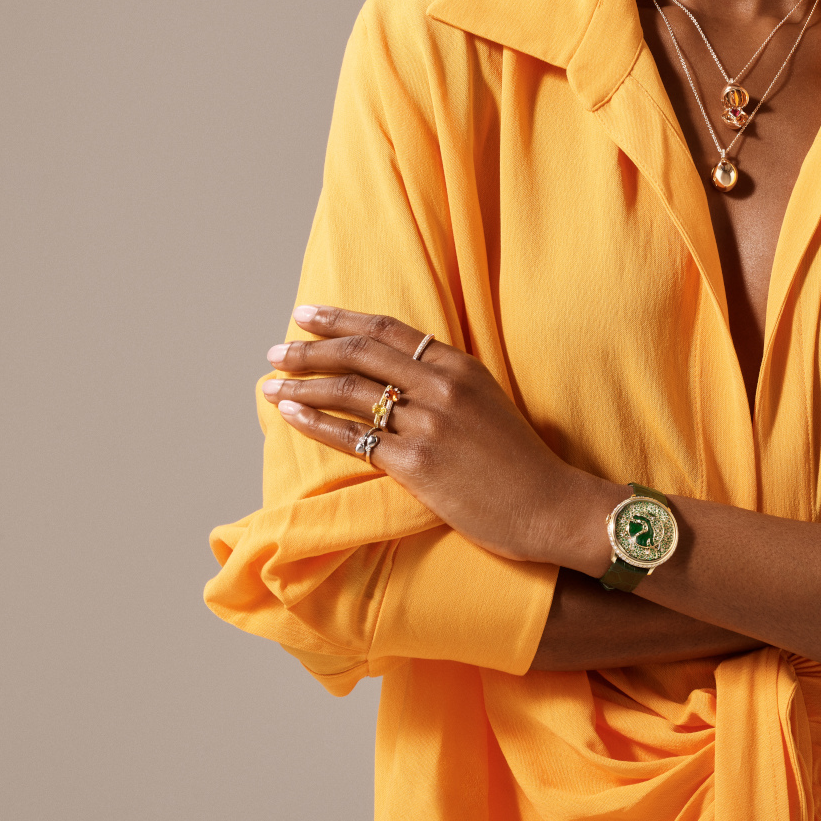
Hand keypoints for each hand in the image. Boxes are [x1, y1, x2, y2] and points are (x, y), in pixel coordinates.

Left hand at [261, 305, 611, 568]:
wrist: (550, 506)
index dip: (340, 319)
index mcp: (460, 366)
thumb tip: (397, 378)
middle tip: (277, 350)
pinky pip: (354, 437)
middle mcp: (442, 387)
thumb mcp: (488, 403)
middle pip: (361, 353)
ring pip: (350, 392)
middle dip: (311, 348)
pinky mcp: (418, 463)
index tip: (306, 314)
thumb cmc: (520, 462)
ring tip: (270, 385)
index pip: (387, 329)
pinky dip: (316, 423)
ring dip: (303, 385)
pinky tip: (291, 415)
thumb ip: (446, 385)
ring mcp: (429, 424)